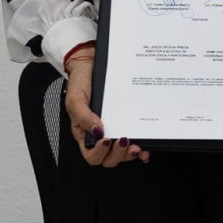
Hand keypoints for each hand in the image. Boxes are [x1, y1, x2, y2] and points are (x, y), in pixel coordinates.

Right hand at [63, 52, 148, 167]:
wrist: (93, 64)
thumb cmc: (81, 82)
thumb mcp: (76, 99)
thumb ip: (84, 116)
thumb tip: (98, 132)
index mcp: (85, 133)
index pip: (90, 154)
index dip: (99, 153)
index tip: (106, 140)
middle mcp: (100, 135)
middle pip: (108, 158)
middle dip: (118, 155)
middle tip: (124, 142)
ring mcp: (115, 129)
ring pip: (122, 153)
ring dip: (130, 154)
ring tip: (137, 147)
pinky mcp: (127, 123)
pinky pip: (135, 140)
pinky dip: (141, 147)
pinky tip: (146, 147)